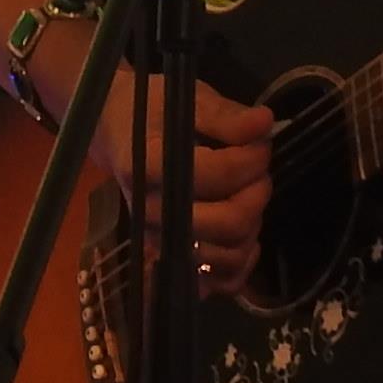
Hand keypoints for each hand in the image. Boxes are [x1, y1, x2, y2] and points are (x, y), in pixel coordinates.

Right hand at [72, 53, 277, 301]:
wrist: (118, 132)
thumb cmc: (153, 112)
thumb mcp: (187, 101)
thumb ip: (226, 116)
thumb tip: (264, 123)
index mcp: (149, 164)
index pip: (215, 174)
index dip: (251, 157)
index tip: (260, 141)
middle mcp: (151, 210)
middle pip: (227, 223)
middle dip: (256, 193)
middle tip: (259, 170)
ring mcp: (159, 238)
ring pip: (227, 255)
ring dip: (252, 224)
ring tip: (248, 195)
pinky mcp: (170, 255)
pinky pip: (216, 282)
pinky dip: (240, 264)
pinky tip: (246, 236)